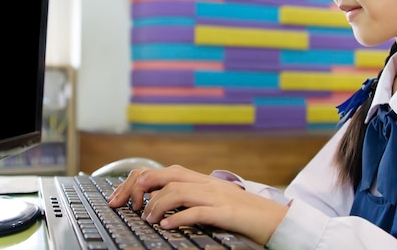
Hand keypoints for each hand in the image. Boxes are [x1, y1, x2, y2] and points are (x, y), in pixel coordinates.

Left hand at [107, 165, 287, 244]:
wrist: (276, 219)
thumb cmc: (243, 213)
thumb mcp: (213, 200)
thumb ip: (190, 197)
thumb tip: (158, 203)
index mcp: (200, 179)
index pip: (162, 171)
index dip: (137, 180)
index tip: (120, 198)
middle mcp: (205, 183)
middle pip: (164, 175)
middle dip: (137, 188)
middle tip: (122, 205)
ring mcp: (216, 196)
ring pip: (177, 191)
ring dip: (156, 205)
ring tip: (147, 219)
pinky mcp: (227, 212)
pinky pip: (198, 211)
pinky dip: (179, 218)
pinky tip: (167, 226)